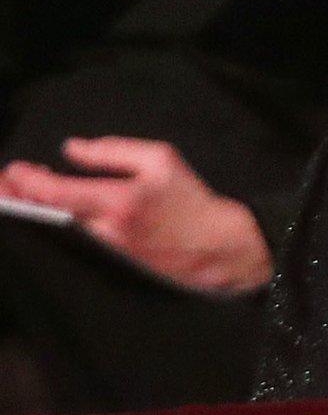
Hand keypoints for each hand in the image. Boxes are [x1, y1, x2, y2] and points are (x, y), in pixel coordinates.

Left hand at [0, 138, 273, 294]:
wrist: (218, 245)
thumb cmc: (192, 200)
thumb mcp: (161, 160)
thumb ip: (113, 151)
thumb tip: (73, 150)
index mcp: (119, 201)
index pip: (57, 193)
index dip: (28, 182)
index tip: (12, 171)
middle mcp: (106, 231)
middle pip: (46, 216)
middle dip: (18, 200)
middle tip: (2, 187)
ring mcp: (105, 251)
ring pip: (55, 231)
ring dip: (32, 213)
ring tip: (14, 197)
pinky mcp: (109, 264)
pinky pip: (71, 243)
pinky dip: (54, 226)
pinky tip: (45, 215)